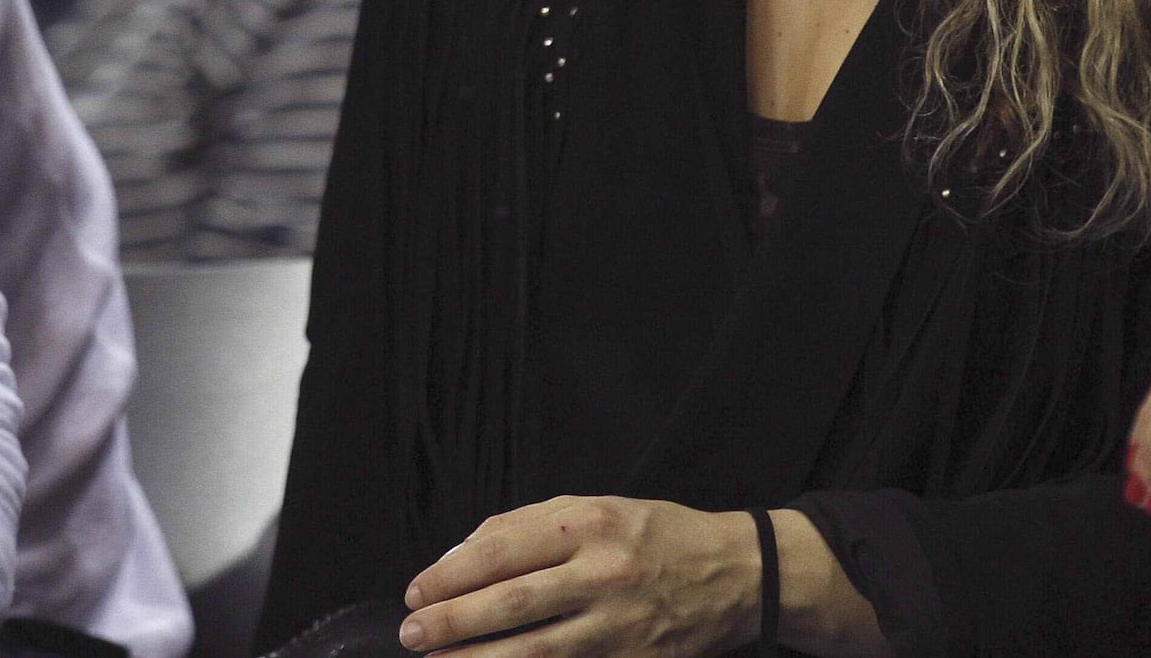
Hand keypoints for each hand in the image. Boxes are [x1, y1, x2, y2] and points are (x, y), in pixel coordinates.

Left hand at [399, 496, 758, 657]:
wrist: (737, 575)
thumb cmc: (654, 535)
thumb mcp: (593, 507)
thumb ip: (523, 525)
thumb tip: (457, 556)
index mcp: (586, 524)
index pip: (499, 551)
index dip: (448, 575)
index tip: (416, 592)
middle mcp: (602, 574)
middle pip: (510, 603)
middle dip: (451, 622)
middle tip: (412, 634)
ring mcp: (621, 626)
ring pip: (535, 651)